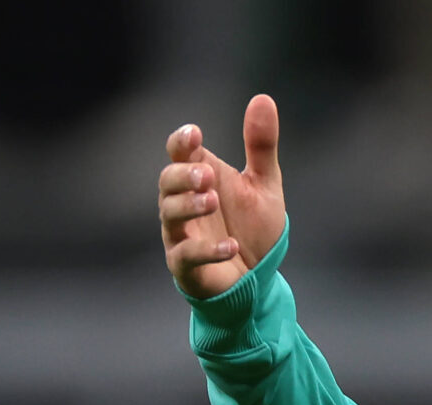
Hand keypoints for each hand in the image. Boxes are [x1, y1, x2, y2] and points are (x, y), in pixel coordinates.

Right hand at [158, 93, 287, 297]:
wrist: (258, 279)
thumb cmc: (253, 229)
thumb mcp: (264, 185)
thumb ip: (261, 146)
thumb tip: (263, 98)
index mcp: (199, 178)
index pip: (178, 152)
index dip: (180, 142)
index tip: (194, 134)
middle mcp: (183, 203)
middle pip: (167, 181)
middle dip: (183, 176)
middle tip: (207, 175)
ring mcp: (181, 235)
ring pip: (169, 215)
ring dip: (189, 206)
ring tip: (212, 201)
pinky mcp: (186, 267)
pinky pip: (186, 255)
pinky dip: (206, 250)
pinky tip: (230, 246)